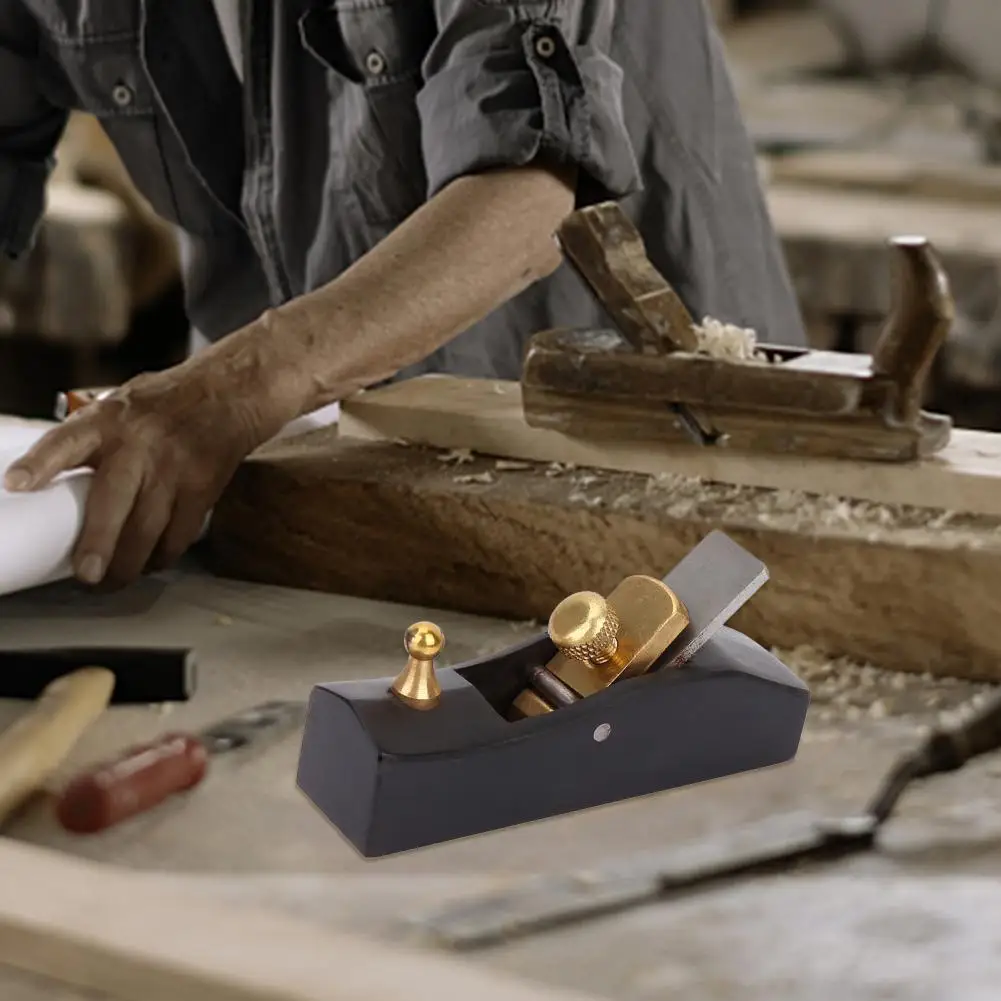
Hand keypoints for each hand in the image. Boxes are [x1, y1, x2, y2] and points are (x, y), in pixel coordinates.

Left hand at [4, 346, 297, 587]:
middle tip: (87, 575)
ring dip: (129, 564)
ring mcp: (173, 468)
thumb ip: (88, 441)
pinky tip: (149, 563)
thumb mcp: (116, 406)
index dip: (39, 463)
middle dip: (98, 543)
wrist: (226, 396)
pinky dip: (161, 556)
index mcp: (106, 420)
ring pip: (148, 529)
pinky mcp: (201, 488)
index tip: (15, 484)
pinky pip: (178, 534)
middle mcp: (139, 444)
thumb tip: (47, 486)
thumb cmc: (162, 404)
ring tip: (111, 581)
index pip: (66, 440)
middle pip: (113, 501)